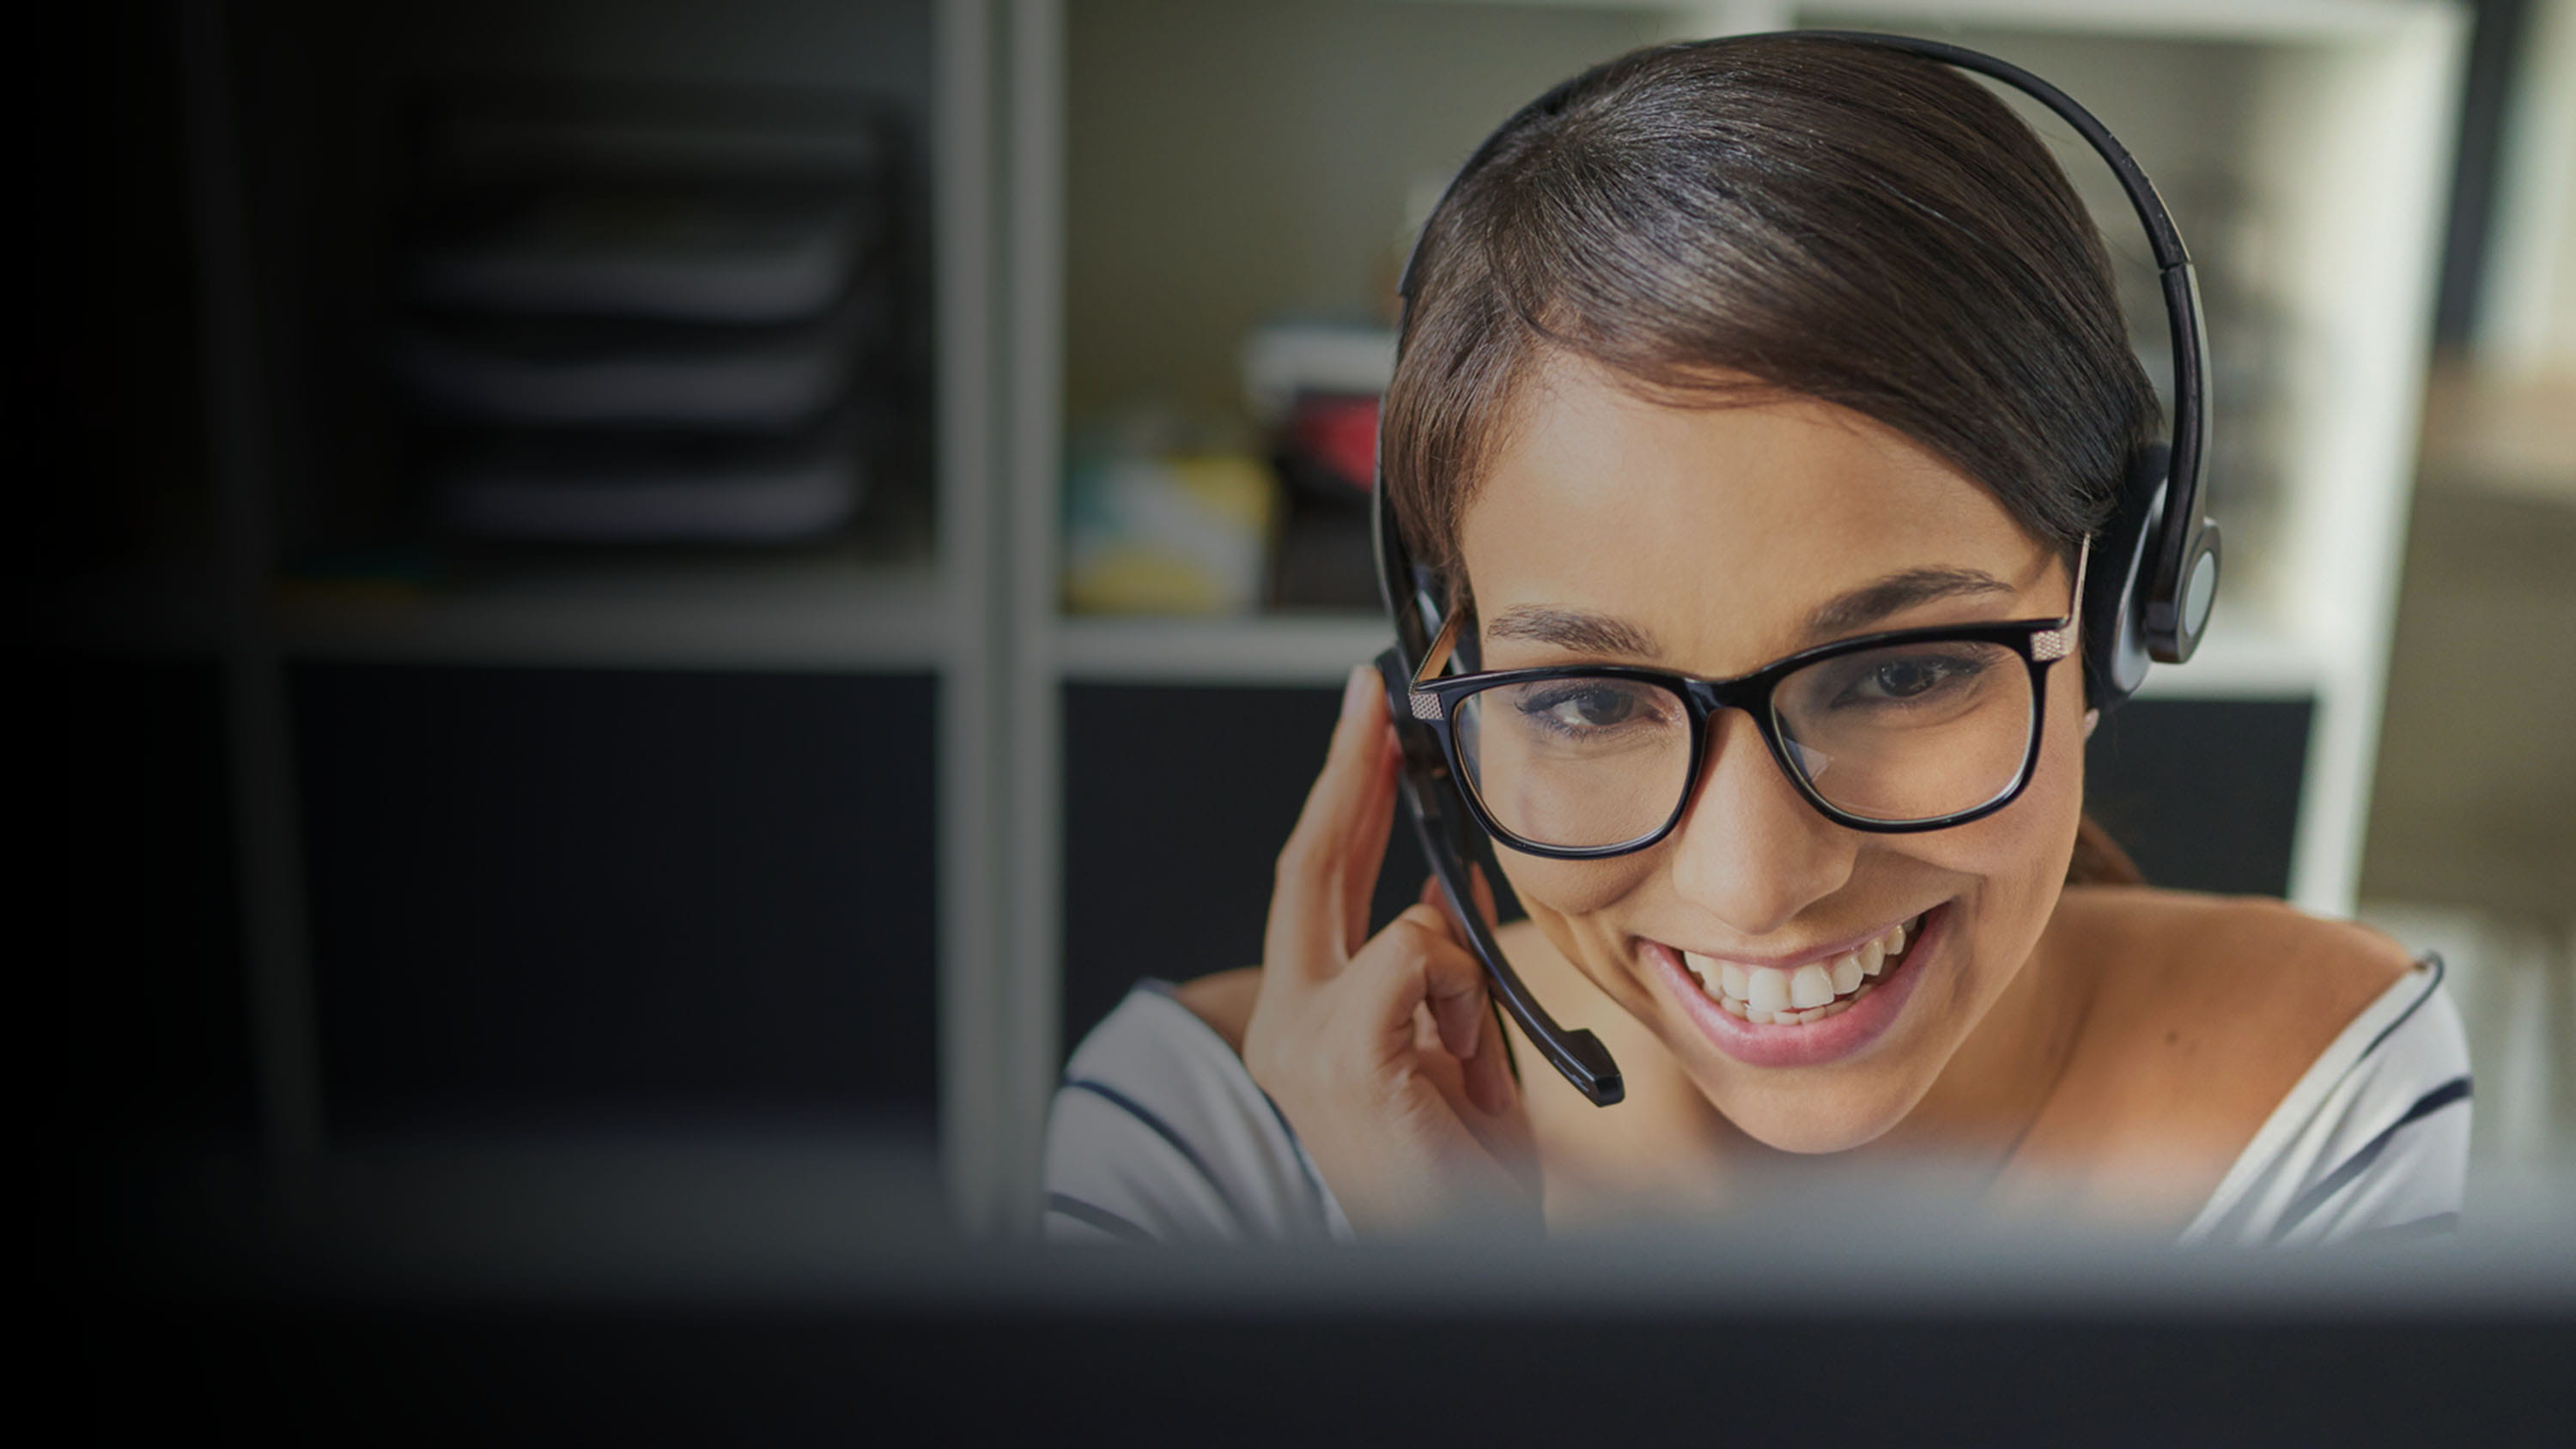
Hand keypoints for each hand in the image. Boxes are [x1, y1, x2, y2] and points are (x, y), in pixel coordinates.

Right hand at [1241, 663, 1540, 1236]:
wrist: (1465, 1264)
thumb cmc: (1458, 1183)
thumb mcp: (1454, 1053)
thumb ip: (1430, 975)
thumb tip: (1428, 895)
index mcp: (1302, 1024)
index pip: (1315, 880)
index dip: (1338, 793)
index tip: (1364, 722)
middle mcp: (1281, 1027)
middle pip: (1311, 866)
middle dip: (1349, 771)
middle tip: (1374, 697)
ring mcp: (1299, 1040)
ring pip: (1405, 928)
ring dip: (1459, 986)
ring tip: (1461, 1073)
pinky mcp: (1339, 1052)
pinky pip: (1423, 960)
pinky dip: (1462, 1004)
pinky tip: (1455, 1073)